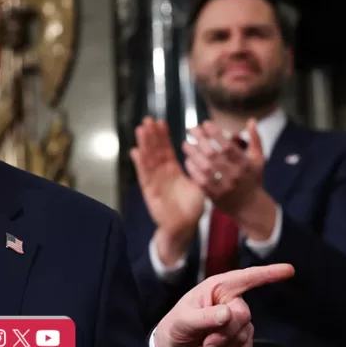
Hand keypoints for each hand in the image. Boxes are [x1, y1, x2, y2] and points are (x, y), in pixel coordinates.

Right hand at [131, 117, 205, 261]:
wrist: (184, 227)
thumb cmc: (192, 207)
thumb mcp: (200, 185)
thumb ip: (202, 170)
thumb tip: (210, 154)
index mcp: (173, 171)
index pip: (166, 150)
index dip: (163, 136)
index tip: (160, 122)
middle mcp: (161, 174)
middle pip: (155, 151)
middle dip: (151, 135)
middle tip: (148, 119)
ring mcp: (154, 181)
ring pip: (148, 159)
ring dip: (144, 144)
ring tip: (141, 129)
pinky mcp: (150, 191)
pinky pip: (144, 175)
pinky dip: (140, 163)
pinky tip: (135, 151)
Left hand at [154, 264, 294, 346]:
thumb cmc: (174, 327)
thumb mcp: (182, 321)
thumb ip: (204, 317)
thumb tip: (228, 313)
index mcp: (218, 288)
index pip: (247, 278)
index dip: (269, 273)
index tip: (289, 270)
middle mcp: (230, 301)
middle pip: (243, 315)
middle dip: (224, 334)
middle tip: (205, 344)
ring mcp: (236, 321)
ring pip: (244, 335)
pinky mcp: (239, 339)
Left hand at [181, 120, 264, 216]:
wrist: (250, 207)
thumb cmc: (253, 179)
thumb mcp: (258, 159)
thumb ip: (255, 139)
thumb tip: (251, 120)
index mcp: (245, 164)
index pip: (227, 146)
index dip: (215, 133)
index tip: (205, 124)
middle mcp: (234, 175)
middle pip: (213, 155)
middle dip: (200, 139)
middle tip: (191, 130)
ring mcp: (223, 186)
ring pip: (204, 167)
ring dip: (193, 154)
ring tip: (186, 144)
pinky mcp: (214, 196)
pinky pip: (199, 181)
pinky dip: (192, 169)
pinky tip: (188, 160)